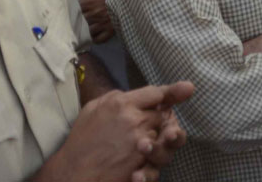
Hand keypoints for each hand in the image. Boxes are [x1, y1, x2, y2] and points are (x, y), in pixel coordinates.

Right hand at [37, 82, 193, 181]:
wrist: (73, 172)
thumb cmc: (81, 140)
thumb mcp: (93, 109)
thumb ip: (115, 97)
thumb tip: (130, 94)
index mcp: (121, 103)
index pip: (155, 93)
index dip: (171, 92)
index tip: (188, 89)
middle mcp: (134, 119)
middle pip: (162, 114)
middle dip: (155, 121)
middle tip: (141, 129)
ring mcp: (139, 141)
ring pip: (161, 135)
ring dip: (153, 140)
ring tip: (133, 147)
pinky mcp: (141, 161)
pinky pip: (156, 155)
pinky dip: (150, 157)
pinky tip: (134, 161)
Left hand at [73, 0, 114, 42]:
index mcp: (91, 1)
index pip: (74, 9)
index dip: (70, 10)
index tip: (67, 10)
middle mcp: (95, 14)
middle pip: (78, 21)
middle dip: (74, 21)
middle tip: (70, 21)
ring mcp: (103, 24)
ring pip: (86, 32)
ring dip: (83, 30)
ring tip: (80, 29)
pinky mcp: (112, 31)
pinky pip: (98, 40)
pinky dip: (93, 38)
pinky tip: (92, 34)